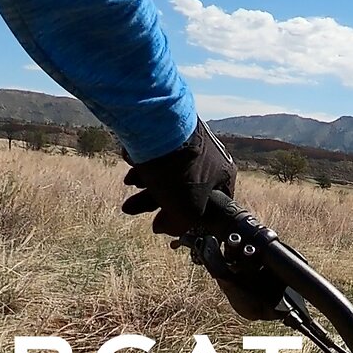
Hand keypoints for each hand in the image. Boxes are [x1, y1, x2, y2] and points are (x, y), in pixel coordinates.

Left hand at [122, 119, 236, 236]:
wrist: (155, 123)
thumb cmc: (176, 170)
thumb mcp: (185, 210)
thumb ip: (179, 226)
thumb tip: (164, 229)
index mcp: (224, 174)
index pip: (213, 206)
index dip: (190, 219)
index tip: (168, 223)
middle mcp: (212, 157)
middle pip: (183, 190)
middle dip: (155, 201)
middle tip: (132, 207)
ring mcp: (191, 142)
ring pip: (167, 173)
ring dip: (146, 184)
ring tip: (128, 184)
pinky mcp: (172, 131)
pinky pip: (159, 155)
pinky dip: (145, 164)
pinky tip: (131, 166)